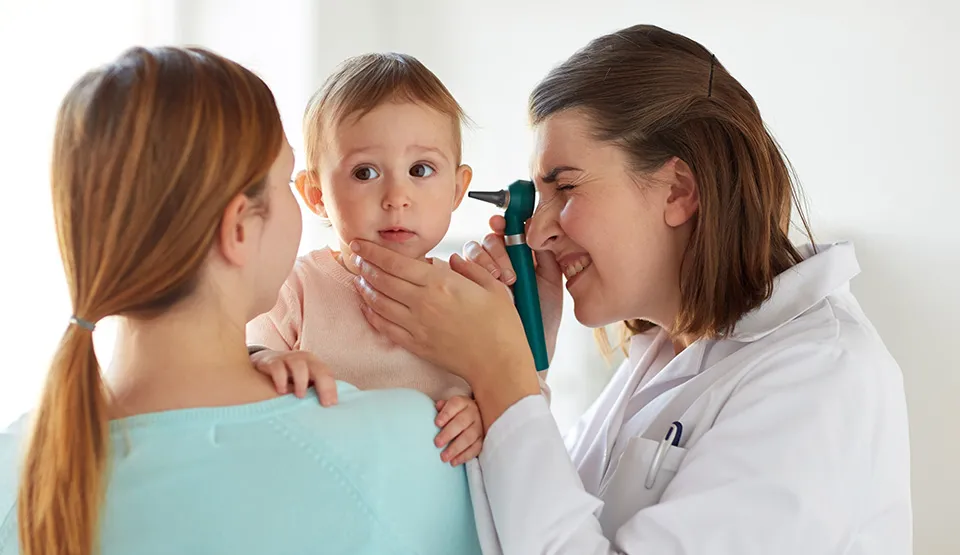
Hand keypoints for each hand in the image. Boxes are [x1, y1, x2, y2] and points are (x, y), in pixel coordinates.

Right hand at [250, 349, 338, 406]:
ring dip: (302, 381)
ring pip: (299, 366)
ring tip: (300, 396)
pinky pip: (278, 367)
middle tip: (323, 403)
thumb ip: (315, 390)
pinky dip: (281, 379)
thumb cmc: (290, 376)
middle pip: (318, 369)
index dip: (331, 388)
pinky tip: (281, 391)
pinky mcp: (272, 361)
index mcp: (315, 364)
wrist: (266, 361)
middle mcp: (304, 359)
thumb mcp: (305, 381)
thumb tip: (329, 407)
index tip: (332, 403)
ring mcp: (288, 358)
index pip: (328, 374)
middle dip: (323, 386)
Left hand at [349, 240, 540, 427]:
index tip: (360, 244)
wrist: (498, 364)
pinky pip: (384, 327)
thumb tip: (452, 260)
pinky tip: (366, 305)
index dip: (373, 252)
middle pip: (382, 280)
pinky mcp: (415, 345)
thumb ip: (470, 268)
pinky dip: (371, 314)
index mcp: (441, 284)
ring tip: (358, 278)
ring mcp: (416, 325)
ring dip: (364, 288)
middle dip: (364, 265)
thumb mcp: (492, 286)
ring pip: (378, 302)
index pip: (396, 263)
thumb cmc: (501, 326)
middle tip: (355, 256)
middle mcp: (423, 303)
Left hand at [434, 395, 482, 465]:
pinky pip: (475, 449)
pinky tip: (454, 462)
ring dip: (456, 448)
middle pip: (461, 422)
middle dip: (448, 434)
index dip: (446, 414)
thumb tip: (438, 406)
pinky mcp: (483, 439)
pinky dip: (464, 456)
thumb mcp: (450, 407)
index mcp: (464, 403)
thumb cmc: (457, 413)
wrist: (475, 417)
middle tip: (437, 443)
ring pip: (469, 437)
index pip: (455, 405)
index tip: (437, 423)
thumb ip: (443, 407)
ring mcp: (480, 427)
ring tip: (444, 457)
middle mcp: (473, 413)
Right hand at [463, 215, 562, 362]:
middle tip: (509, 274)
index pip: (506, 232)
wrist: (530, 349)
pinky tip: (480, 283)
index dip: (501, 224)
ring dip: (484, 262)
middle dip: (496, 252)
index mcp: (519, 257)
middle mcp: (499, 263)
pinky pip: (459, 272)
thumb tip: (534, 227)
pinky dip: (466, 272)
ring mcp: (482, 276)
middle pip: (488, 241)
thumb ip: (546, 255)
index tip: (499, 223)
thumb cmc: (542, 316)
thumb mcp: (550, 282)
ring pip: (472, 253)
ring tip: (500, 283)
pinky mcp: (467, 289)